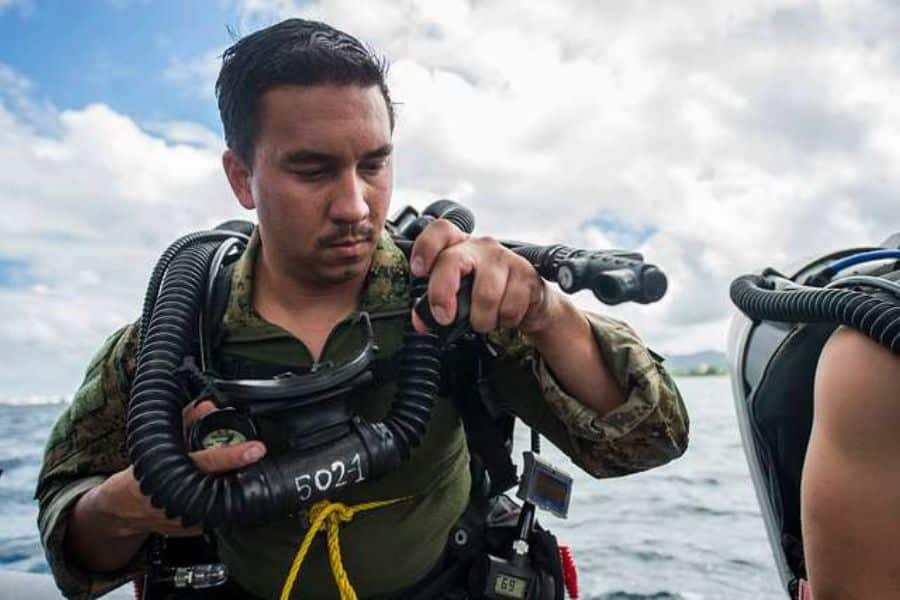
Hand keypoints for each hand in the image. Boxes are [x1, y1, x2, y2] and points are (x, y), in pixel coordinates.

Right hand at [93, 399, 266, 536]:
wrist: (123, 510)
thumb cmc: (139, 473)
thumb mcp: (157, 442)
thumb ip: (185, 421)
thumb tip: (209, 406)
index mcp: (168, 475)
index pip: (206, 462)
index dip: (233, 455)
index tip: (256, 448)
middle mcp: (178, 501)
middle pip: (223, 484)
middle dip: (243, 471)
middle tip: (258, 457)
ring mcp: (189, 519)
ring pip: (226, 501)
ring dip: (238, 484)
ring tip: (244, 470)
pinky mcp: (197, 530)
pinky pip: (222, 513)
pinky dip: (228, 498)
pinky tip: (228, 487)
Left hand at [409, 219, 553, 334]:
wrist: (528, 298)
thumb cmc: (486, 292)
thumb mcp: (459, 293)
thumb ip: (435, 304)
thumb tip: (420, 321)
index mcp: (458, 245)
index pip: (440, 231)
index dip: (425, 248)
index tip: (419, 271)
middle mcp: (481, 246)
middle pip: (453, 261)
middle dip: (442, 293)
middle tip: (443, 317)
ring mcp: (504, 257)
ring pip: (485, 296)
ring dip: (482, 320)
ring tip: (484, 320)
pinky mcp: (526, 274)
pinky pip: (509, 308)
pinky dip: (504, 321)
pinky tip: (504, 316)